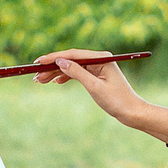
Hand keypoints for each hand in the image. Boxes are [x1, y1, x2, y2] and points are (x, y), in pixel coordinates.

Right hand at [38, 51, 158, 131]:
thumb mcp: (94, 87)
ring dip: (57, 73)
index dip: (54, 58)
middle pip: (71, 60)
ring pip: (72, 67)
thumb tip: (60, 62)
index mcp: (101, 58)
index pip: (73, 54)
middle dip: (52, 67)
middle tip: (35, 76)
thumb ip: (77, 73)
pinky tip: (56, 81)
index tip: (39, 62)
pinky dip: (66, 77)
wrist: (131, 112)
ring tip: (40, 80)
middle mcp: (99, 59)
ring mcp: (98, 67)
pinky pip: (78, 73)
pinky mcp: (97, 76)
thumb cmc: (116, 100)